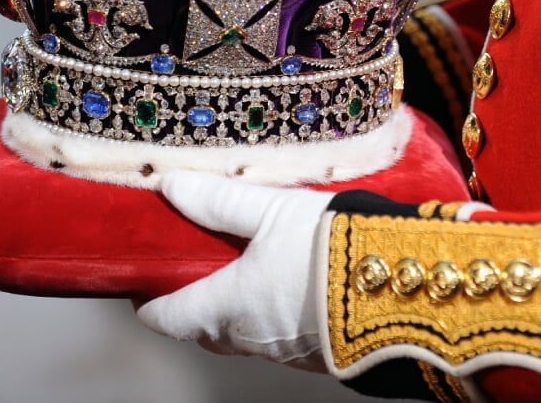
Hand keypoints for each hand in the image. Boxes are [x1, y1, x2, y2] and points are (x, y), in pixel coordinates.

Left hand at [136, 171, 334, 371]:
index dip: (149, 303)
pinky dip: (274, 315)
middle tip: (192, 272)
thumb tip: (170, 187)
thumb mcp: (271, 211)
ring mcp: (287, 352)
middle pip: (204, 331)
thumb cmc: (327, 248)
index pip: (167, 318)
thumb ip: (218, 200)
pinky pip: (282, 338)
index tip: (142, 285)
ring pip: (245, 335)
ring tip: (246, 272)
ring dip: (236, 311)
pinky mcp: (321, 353)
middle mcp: (250, 338)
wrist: (399, 288)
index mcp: (226, 306)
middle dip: (192, 306)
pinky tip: (293, 286)